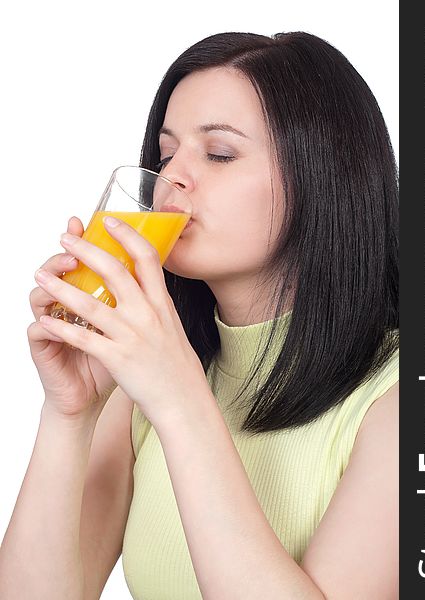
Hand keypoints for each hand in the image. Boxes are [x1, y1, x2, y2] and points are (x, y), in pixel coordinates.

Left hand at [34, 216, 209, 423]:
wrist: (184, 398)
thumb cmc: (177, 364)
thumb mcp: (172, 325)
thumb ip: (156, 303)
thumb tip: (145, 283)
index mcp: (162, 303)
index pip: (147, 258)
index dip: (127, 235)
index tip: (109, 221)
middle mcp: (148, 314)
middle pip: (115, 272)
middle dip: (86, 251)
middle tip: (65, 240)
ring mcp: (132, 336)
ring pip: (91, 304)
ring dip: (62, 287)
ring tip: (42, 276)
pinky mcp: (117, 358)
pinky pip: (83, 338)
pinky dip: (62, 328)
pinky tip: (46, 319)